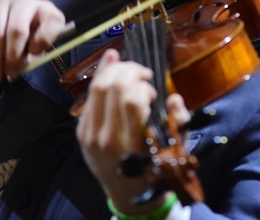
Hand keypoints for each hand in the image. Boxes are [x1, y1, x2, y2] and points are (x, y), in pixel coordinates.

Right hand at [0, 0, 65, 83]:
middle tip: (8, 74)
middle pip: (18, 30)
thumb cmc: (12, 37)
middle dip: (12, 57)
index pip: (53, 20)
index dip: (44, 39)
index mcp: (43, 9)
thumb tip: (18, 66)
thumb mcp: (28, 45)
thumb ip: (30, 54)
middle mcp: (23, 0)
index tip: (33, 54)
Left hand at [76, 49, 191, 213]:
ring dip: (115, 70)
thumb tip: (173, 97)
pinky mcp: (81, 130)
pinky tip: (113, 66)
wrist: (125, 194)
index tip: (153, 92)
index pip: (131, 100)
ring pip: (97, 86)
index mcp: (131, 144)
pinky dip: (102, 77)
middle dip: (130, 70)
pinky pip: (89, 96)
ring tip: (130, 71)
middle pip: (112, 86)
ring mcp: (90, 134)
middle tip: (143, 73)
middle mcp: (107, 137)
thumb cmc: (153, 170)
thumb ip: (178, 121)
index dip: (143, 87)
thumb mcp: (173, 149)